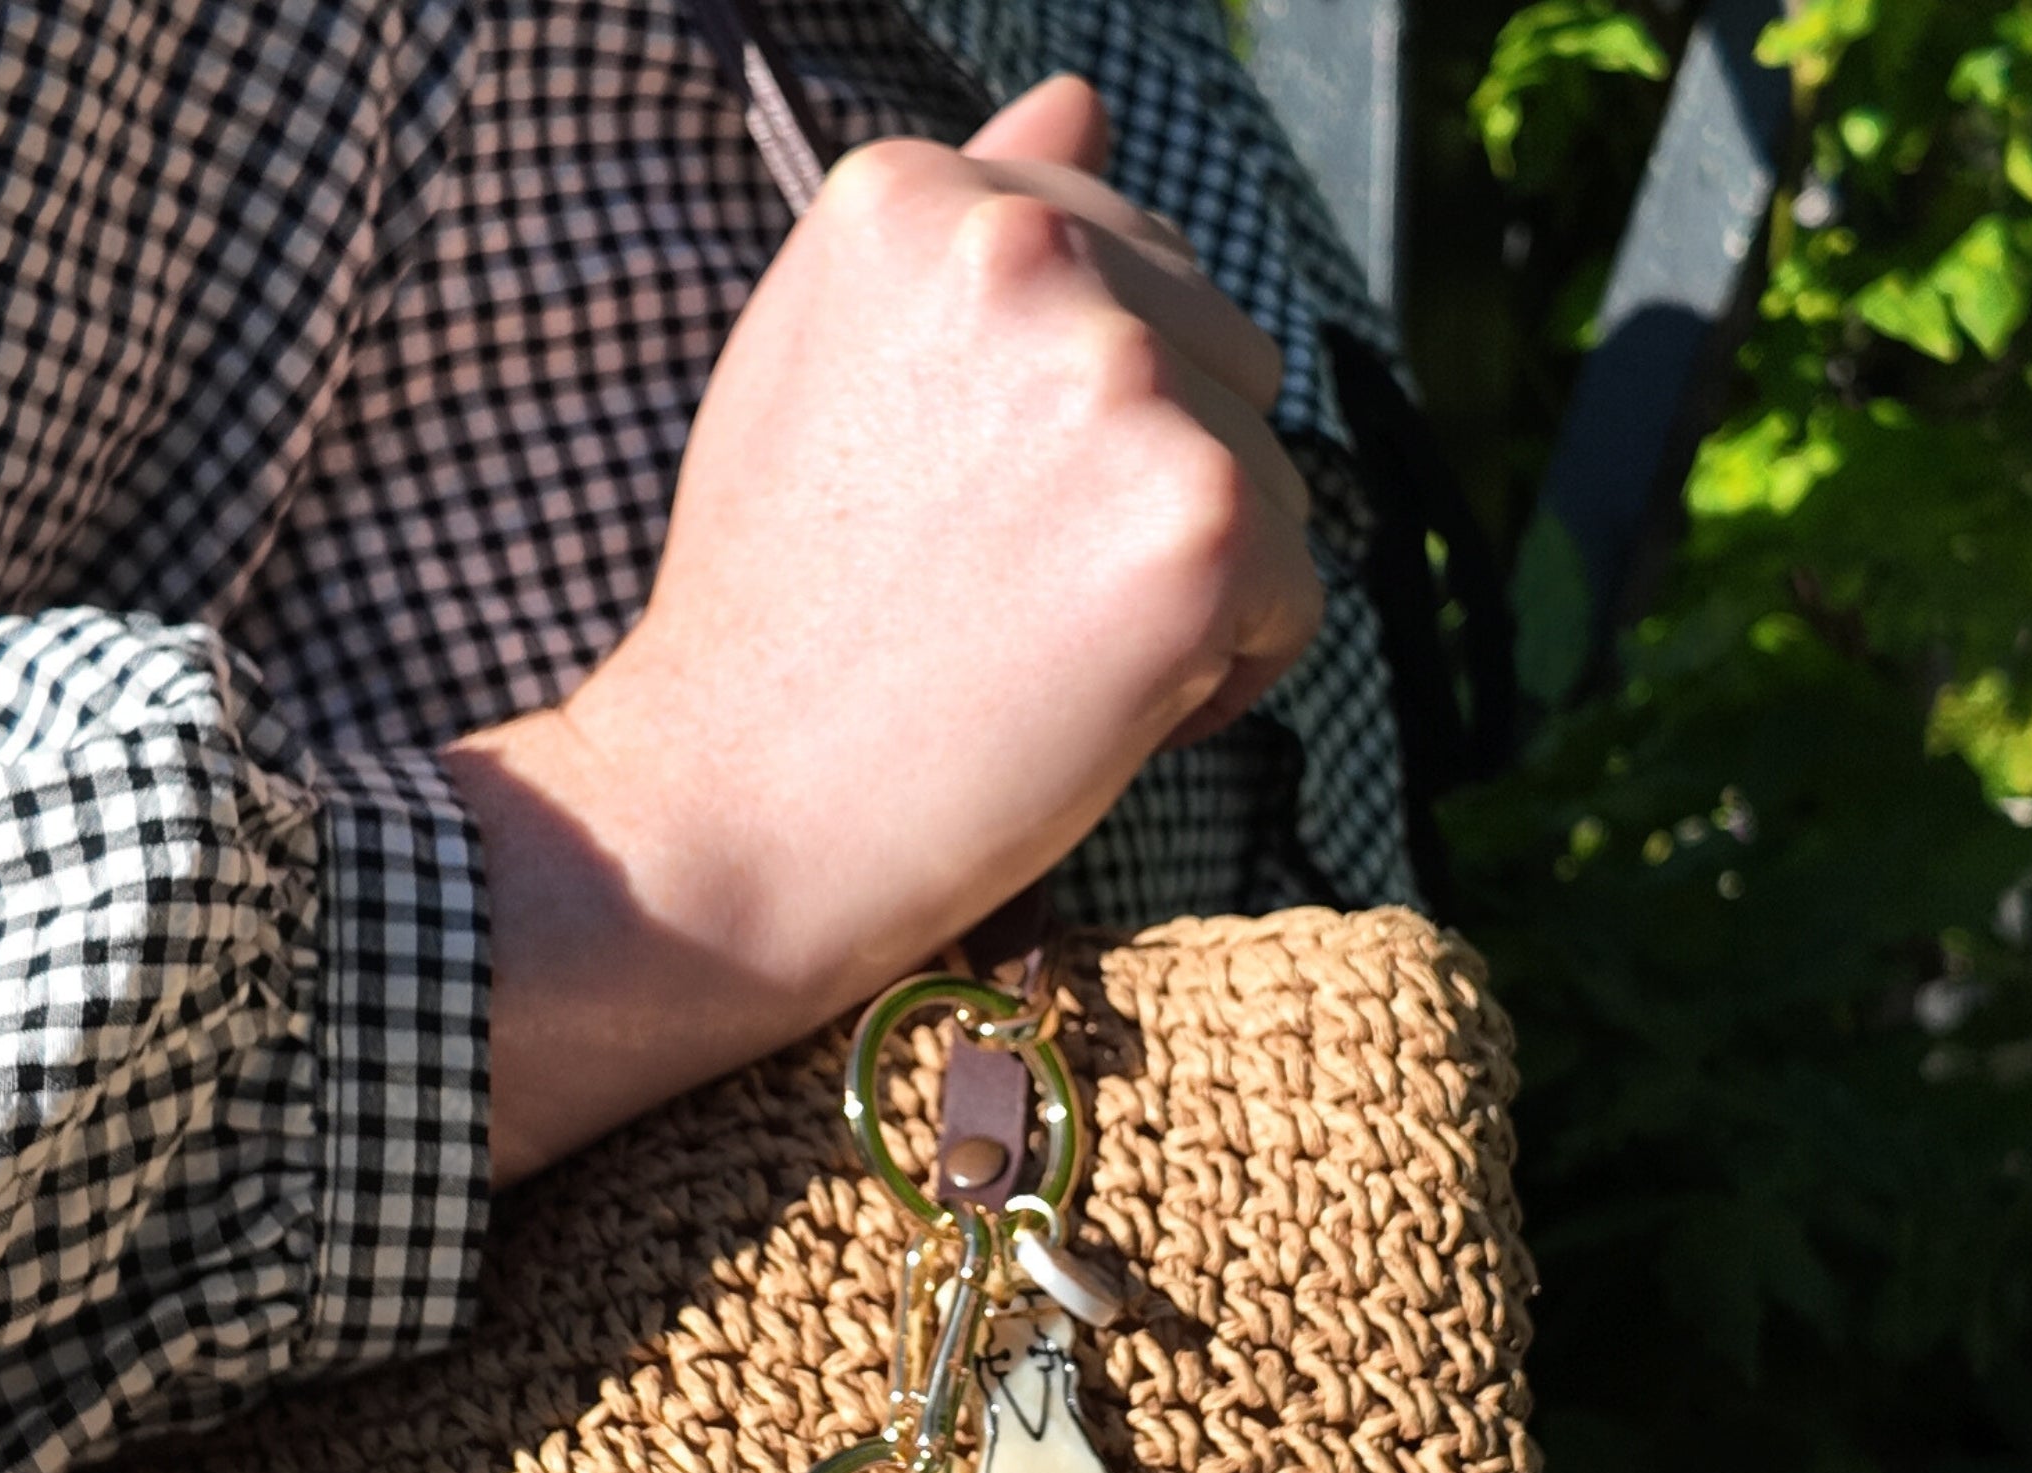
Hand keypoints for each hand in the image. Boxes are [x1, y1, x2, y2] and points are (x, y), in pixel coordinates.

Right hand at [443, 75, 1322, 1184]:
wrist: (733, 812)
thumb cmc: (772, 620)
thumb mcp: (824, 366)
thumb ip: (961, 231)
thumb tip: (1082, 100)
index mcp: (915, 192)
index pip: (1124, 260)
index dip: (1078, 419)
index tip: (979, 516)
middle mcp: (1023, 249)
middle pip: (1218, 355)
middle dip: (1148, 484)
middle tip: (1005, 602)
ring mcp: (1121, 379)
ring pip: (1268, 477)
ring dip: (1186, 583)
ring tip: (1040, 656)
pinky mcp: (1202, 521)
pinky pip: (1297, 596)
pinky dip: (1228, 676)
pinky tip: (1098, 712)